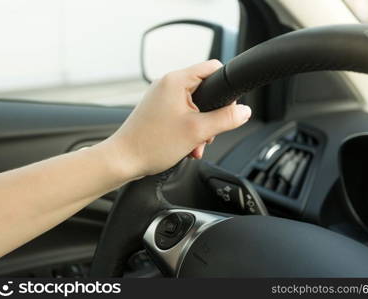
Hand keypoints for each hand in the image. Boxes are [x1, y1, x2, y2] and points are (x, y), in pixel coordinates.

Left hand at [105, 60, 251, 179]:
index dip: (226, 86)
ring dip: (201, 128)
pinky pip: (183, 116)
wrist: (123, 160)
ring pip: (195, 107)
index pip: (212, 68)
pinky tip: (187, 147)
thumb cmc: (151, 144)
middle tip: (207, 133)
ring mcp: (162, 98)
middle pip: (206, 91)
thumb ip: (225, 119)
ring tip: (195, 145)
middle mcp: (167, 85)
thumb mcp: (197, 131)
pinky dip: (189, 131)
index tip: (229, 107)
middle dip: (212, 116)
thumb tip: (244, 112)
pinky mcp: (159, 112)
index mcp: (176, 81)